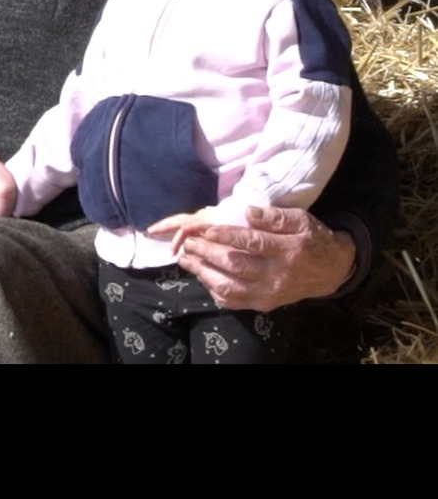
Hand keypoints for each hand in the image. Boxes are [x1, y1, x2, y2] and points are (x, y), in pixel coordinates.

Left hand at [146, 205, 355, 311]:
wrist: (330, 272)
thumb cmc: (312, 240)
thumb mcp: (302, 220)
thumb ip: (275, 216)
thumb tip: (248, 211)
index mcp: (288, 251)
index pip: (253, 243)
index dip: (227, 236)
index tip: (206, 230)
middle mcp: (278, 276)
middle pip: (236, 266)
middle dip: (207, 254)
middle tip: (189, 243)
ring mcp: (270, 294)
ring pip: (230, 287)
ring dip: (203, 273)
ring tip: (186, 259)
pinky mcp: (264, 304)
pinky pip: (233, 302)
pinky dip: (213, 290)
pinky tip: (202, 276)